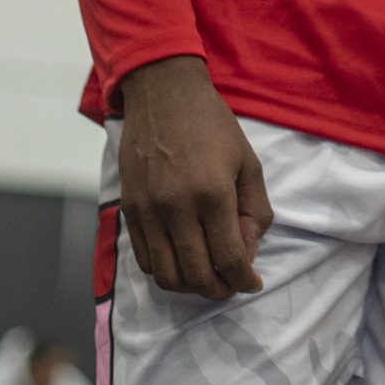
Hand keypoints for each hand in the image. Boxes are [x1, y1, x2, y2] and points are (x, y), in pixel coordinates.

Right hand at [116, 56, 272, 301]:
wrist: (163, 94)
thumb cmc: (213, 126)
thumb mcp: (248, 163)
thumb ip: (255, 212)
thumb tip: (247, 253)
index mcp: (213, 193)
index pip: (229, 259)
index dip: (244, 281)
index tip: (252, 284)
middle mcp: (177, 206)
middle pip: (196, 275)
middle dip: (219, 290)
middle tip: (231, 285)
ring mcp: (148, 209)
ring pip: (166, 275)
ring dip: (190, 286)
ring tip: (207, 276)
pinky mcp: (129, 208)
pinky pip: (144, 259)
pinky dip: (165, 270)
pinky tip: (182, 260)